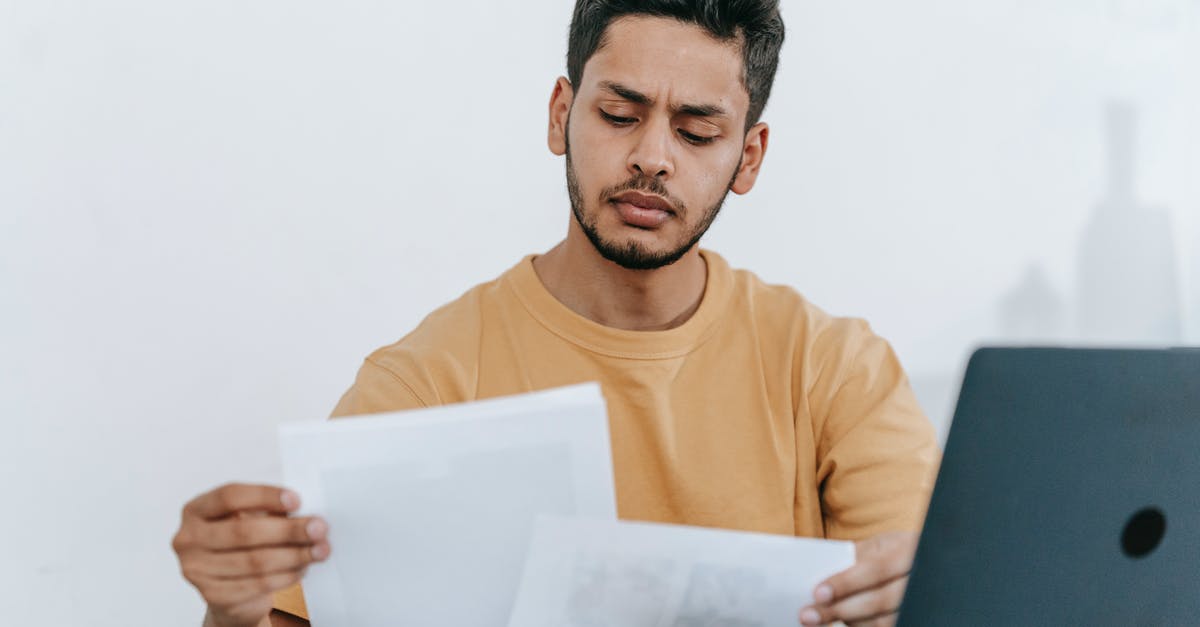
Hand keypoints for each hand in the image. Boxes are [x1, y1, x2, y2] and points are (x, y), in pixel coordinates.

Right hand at [172, 483, 329, 626]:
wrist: (228, 589)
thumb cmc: (241, 544)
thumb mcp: (247, 519)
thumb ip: (268, 512)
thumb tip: (305, 514)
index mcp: (195, 510)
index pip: (229, 496)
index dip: (265, 496)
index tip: (297, 500)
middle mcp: (188, 539)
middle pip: (244, 531)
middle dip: (288, 530)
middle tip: (319, 528)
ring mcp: (197, 570)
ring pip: (255, 561)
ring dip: (295, 555)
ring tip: (320, 550)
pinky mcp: (213, 596)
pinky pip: (258, 584)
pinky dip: (286, 575)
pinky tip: (302, 568)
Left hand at [798, 530, 917, 626]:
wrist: (923, 562)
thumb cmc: (894, 552)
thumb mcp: (879, 545)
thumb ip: (855, 557)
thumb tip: (817, 573)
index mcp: (909, 550)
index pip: (875, 569)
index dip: (846, 583)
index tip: (818, 593)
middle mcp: (920, 578)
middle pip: (879, 601)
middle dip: (840, 609)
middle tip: (808, 616)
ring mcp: (921, 603)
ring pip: (884, 622)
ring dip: (849, 623)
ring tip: (820, 623)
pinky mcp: (916, 618)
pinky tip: (841, 626)